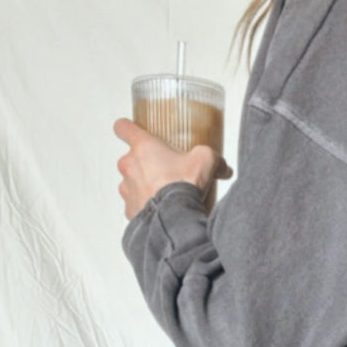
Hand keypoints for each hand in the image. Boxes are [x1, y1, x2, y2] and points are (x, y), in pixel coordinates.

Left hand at [114, 117, 232, 219]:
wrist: (175, 218)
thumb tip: (223, 168)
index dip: (126, 127)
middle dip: (143, 164)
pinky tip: (160, 210)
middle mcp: (129, 165)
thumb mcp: (205, 161)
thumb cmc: (183, 185)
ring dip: (143, 186)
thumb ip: (213, 159)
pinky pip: (135, 205)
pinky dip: (144, 207)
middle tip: (163, 170)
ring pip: (130, 183)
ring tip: (163, 193)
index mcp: (143, 146)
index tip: (129, 130)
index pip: (123, 127)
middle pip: (129, 158)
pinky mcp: (129, 210)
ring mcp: (127, 189)